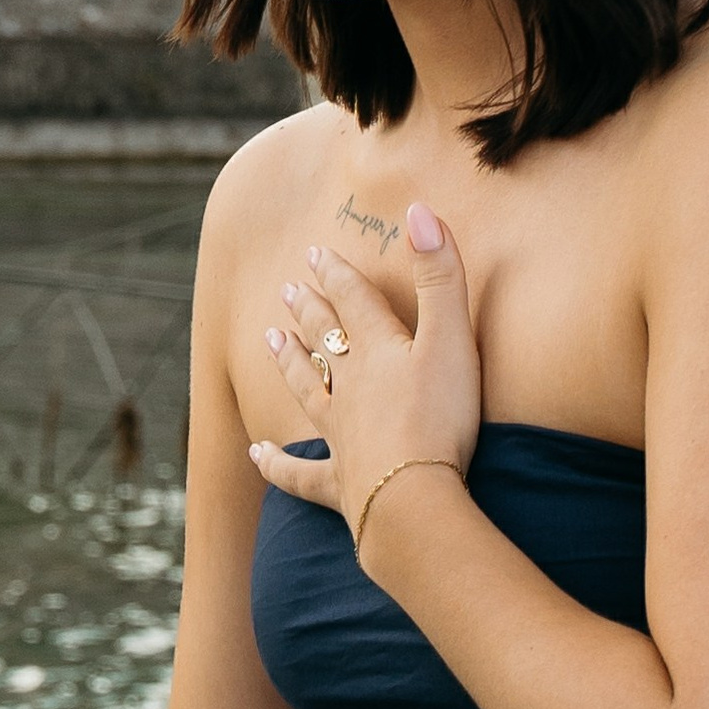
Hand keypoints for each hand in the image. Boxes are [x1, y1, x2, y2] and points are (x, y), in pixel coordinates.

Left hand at [250, 204, 480, 560]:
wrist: (413, 500)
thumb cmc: (439, 418)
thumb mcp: (451, 340)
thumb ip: (440, 277)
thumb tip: (420, 208)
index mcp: (376, 350)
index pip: (351, 301)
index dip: (335, 274)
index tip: (315, 253)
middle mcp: (349, 386)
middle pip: (323, 340)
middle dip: (308, 311)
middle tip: (287, 289)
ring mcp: (340, 435)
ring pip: (307, 390)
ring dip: (289, 363)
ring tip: (270, 340)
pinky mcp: (339, 484)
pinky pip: (300, 474)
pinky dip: (277, 465)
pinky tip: (257, 455)